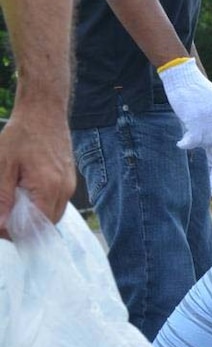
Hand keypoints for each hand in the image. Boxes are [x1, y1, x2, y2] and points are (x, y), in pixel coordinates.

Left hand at [0, 105, 74, 236]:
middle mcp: (63, 190)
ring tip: (15, 207)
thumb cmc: (22, 135)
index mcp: (47, 188)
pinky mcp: (69, 181)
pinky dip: (42, 207)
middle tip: (4, 220)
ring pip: (53, 216)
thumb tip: (2, 225)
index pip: (37, 227)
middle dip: (26, 228)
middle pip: (47, 225)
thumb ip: (3, 198)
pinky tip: (27, 196)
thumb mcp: (3, 165)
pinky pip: (57, 203)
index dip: (17, 233)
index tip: (1, 228)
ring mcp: (69, 186)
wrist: (44, 113)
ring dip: (35, 219)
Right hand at [158, 58, 211, 153]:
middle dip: (209, 146)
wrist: (182, 75)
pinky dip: (186, 145)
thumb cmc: (193, 86)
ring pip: (206, 142)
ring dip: (197, 143)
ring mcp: (208, 119)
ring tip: (189, 139)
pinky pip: (194, 141)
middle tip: (199, 143)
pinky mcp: (195, 121)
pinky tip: (181, 144)